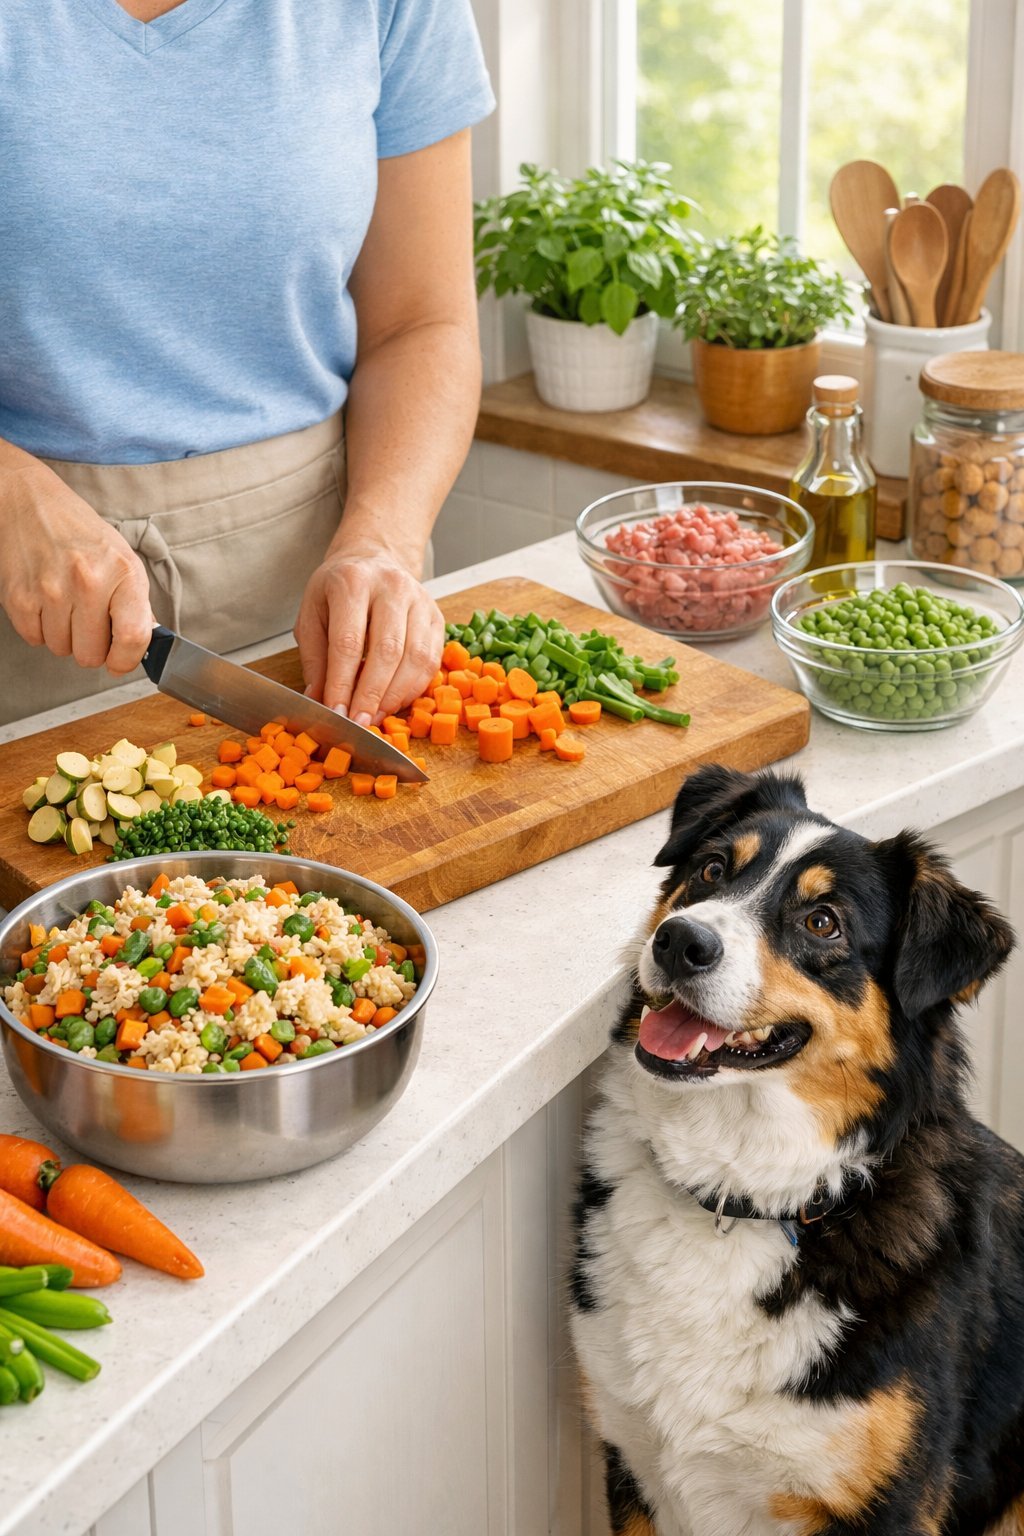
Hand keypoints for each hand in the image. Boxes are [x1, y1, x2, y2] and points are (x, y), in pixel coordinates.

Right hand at [0, 462, 153, 673]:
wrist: (30, 502)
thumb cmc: (81, 533)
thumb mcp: (123, 560)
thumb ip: (136, 604)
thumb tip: (144, 644)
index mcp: (122, 573)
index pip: (132, 637)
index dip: (126, 660)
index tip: (120, 661)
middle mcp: (87, 581)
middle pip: (91, 655)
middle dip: (91, 646)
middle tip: (88, 620)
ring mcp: (50, 590)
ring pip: (61, 649)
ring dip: (64, 635)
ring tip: (65, 603)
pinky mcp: (19, 597)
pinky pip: (34, 639)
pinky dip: (40, 628)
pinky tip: (45, 602)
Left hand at [295, 546, 443, 724]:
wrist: (373, 560)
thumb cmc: (337, 591)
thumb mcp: (312, 615)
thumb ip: (314, 658)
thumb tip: (319, 700)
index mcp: (352, 582)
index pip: (348, 642)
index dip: (342, 684)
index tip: (336, 713)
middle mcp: (391, 586)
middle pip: (387, 651)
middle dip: (371, 695)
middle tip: (359, 723)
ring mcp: (420, 600)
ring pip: (415, 658)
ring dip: (395, 696)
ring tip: (375, 715)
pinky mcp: (437, 616)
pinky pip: (431, 661)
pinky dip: (413, 688)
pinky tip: (394, 701)